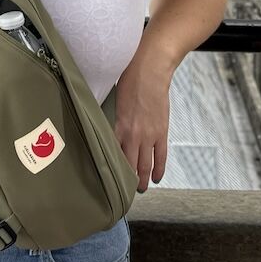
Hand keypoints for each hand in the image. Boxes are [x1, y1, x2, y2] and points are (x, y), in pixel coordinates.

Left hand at [113, 53, 173, 192]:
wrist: (150, 69)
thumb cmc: (128, 79)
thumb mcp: (112, 99)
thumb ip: (108, 116)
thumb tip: (99, 125)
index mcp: (116, 126)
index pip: (110, 155)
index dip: (109, 170)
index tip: (105, 180)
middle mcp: (132, 135)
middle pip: (128, 165)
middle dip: (126, 181)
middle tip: (123, 192)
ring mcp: (148, 135)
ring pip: (145, 165)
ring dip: (143, 180)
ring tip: (140, 190)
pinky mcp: (161, 132)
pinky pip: (161, 156)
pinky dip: (159, 169)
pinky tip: (157, 178)